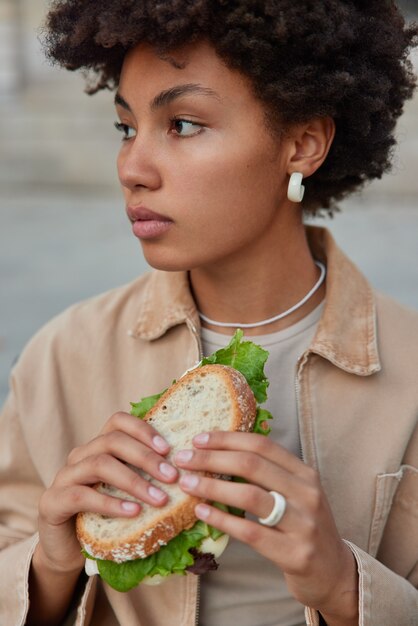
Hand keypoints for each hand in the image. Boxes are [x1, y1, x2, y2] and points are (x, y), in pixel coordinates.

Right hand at [36, 411, 178, 574]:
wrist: (67, 550)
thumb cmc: (105, 518)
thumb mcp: (128, 493)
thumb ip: (147, 478)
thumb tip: (188, 471)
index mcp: (98, 446)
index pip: (118, 421)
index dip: (143, 430)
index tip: (168, 449)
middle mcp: (79, 455)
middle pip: (112, 440)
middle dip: (145, 457)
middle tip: (172, 476)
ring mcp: (64, 477)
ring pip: (99, 464)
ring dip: (134, 480)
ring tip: (159, 499)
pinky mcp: (53, 502)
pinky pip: (82, 496)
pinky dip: (111, 503)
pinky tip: (133, 512)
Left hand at [175, 431, 357, 622]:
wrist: (334, 573)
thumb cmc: (304, 527)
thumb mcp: (295, 494)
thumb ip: (268, 475)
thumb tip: (218, 453)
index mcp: (305, 473)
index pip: (262, 445)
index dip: (228, 439)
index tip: (199, 439)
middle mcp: (307, 493)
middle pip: (252, 465)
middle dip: (212, 459)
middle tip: (184, 459)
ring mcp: (304, 524)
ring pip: (250, 496)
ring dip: (212, 487)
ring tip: (187, 484)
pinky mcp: (295, 553)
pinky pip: (250, 532)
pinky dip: (222, 520)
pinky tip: (202, 512)